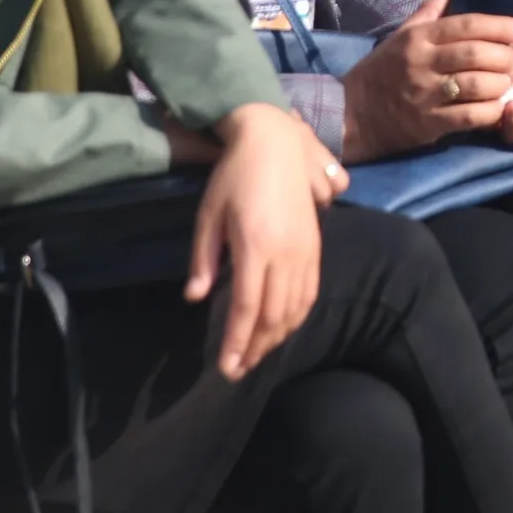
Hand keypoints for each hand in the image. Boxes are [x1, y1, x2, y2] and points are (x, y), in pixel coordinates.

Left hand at [186, 103, 336, 381]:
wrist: (275, 144)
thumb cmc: (234, 176)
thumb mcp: (208, 215)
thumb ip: (204, 258)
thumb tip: (196, 298)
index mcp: (256, 245)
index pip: (248, 307)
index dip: (238, 341)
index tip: (227, 367)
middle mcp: (286, 253)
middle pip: (274, 315)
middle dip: (257, 347)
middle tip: (240, 369)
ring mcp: (305, 250)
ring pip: (296, 307)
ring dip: (278, 336)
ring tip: (259, 353)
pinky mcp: (316, 245)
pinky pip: (311, 291)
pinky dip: (298, 316)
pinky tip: (284, 326)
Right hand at [339, 0, 512, 160]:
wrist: (351, 113)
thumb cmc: (381, 70)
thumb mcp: (401, 35)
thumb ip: (430, 11)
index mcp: (418, 38)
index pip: (466, 24)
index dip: (499, 26)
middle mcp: (422, 63)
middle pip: (475, 54)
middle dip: (505, 56)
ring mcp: (425, 94)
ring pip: (475, 84)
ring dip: (501, 83)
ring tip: (510, 83)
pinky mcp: (428, 124)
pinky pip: (468, 116)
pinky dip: (490, 112)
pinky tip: (499, 108)